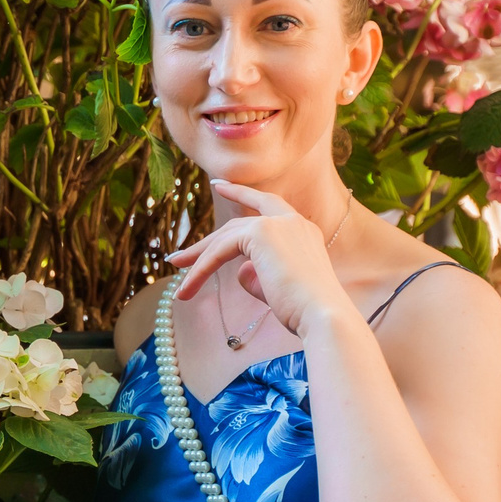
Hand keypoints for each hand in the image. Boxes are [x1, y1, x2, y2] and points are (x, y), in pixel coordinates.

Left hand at [170, 180, 355, 338]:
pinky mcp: (261, 233)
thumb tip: (240, 272)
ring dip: (198, 260)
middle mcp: (292, 222)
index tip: (219, 186)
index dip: (241, 195)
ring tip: (177, 280)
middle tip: (179, 257)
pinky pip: (220, 250)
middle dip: (206, 243)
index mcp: (302, 232)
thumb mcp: (278, 289)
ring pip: (225, 239)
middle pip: (237, 225)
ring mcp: (277, 223)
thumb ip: (258, 276)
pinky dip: (201, 270)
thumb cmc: (305, 310)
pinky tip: (186, 290)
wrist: (322, 315)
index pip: (266, 205)